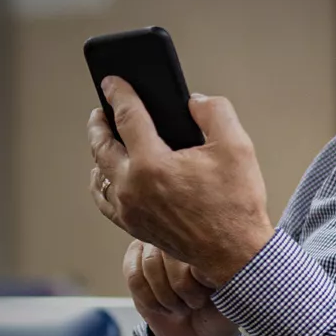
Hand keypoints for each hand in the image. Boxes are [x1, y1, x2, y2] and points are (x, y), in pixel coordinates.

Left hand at [87, 77, 274, 286]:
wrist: (235, 253)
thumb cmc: (236, 203)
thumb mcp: (236, 145)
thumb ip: (214, 111)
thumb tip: (193, 102)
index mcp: (152, 164)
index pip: (126, 117)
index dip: (119, 94)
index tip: (112, 81)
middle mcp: (133, 187)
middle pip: (102, 146)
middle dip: (100, 123)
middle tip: (102, 109)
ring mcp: (130, 210)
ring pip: (101, 174)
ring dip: (99, 152)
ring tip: (105, 138)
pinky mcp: (134, 226)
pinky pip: (106, 200)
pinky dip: (102, 182)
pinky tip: (107, 174)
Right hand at [124, 240, 238, 335]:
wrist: (200, 332)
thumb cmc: (219, 309)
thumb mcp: (231, 293)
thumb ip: (220, 271)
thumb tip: (196, 264)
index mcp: (209, 237)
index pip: (193, 243)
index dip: (197, 274)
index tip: (209, 293)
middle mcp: (181, 234)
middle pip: (169, 253)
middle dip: (181, 287)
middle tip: (196, 303)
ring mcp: (155, 245)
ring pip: (150, 266)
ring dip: (166, 296)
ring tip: (182, 306)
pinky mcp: (135, 260)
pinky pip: (135, 278)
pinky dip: (151, 300)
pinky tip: (164, 308)